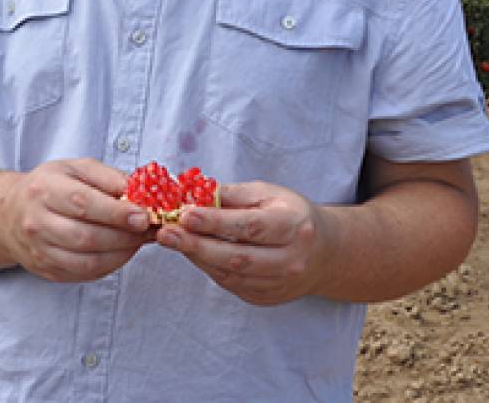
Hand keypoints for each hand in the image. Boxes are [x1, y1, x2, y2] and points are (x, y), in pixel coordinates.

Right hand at [0, 158, 152, 282]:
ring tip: (139, 240)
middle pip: (86, 236)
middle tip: (149, 230)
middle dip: (124, 236)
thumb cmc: (49, 187)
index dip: (116, 212)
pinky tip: (122, 251)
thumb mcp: (74, 168)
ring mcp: (39, 250)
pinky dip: (110, 265)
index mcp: (43, 189)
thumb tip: (141, 193)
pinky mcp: (46, 270)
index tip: (143, 215)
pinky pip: (85, 274)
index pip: (82, 203)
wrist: (10, 215)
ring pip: (87, 260)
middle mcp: (36, 222)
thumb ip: (107, 177)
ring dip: (121, 252)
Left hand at [154, 180, 334, 305]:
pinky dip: (207, 267)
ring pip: (230, 274)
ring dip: (197, 257)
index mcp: (294, 227)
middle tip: (166, 233)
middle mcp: (290, 260)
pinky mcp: (266, 297)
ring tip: (171, 240)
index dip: (216, 222)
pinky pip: (230, 283)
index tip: (186, 214)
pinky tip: (191, 252)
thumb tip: (193, 192)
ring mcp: (279, 283)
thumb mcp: (269, 194)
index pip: (251, 226)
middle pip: (238, 256)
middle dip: (197, 245)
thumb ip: (232, 195)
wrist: (323, 253)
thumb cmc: (290, 215)